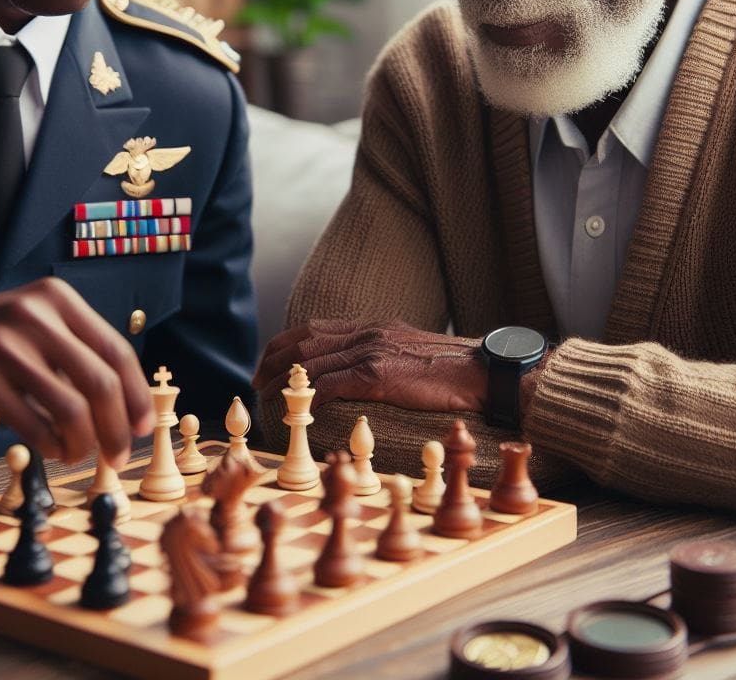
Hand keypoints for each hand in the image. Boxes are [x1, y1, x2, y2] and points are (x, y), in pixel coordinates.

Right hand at [0, 277, 154, 465]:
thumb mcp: (28, 325)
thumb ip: (72, 350)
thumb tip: (126, 402)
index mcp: (55, 298)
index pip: (116, 350)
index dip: (137, 394)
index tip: (144, 426)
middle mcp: (34, 314)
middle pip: (101, 382)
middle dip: (119, 427)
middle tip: (119, 455)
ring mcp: (5, 345)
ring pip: (73, 409)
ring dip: (85, 443)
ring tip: (78, 453)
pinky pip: (35, 426)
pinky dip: (52, 447)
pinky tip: (51, 450)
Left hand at [253, 319, 487, 412]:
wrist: (479, 371)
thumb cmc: (448, 367)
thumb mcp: (405, 349)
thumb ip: (378, 353)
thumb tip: (354, 371)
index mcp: (370, 326)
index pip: (312, 329)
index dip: (283, 345)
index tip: (268, 362)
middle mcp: (365, 333)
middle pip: (303, 343)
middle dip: (273, 362)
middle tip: (257, 382)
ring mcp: (371, 352)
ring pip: (311, 362)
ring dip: (284, 382)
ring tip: (267, 397)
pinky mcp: (379, 375)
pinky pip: (333, 383)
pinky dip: (311, 396)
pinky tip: (299, 409)